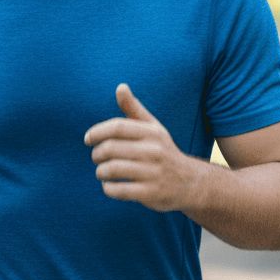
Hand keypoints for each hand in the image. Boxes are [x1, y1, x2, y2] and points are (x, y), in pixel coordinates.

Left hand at [84, 83, 198, 212]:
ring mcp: (153, 173)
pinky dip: (108, 188)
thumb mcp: (153, 128)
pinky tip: (110, 185)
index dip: (97, 132)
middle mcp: (154, 151)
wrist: (191, 182)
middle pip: (111, 148)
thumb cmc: (163, 151)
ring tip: (102, 172)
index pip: (117, 126)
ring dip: (100, 172)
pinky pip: (119, 190)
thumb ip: (133, 109)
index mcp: (152, 132)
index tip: (88, 139)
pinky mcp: (151, 193)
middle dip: (97, 154)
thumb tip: (120, 86)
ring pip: (112, 169)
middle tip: (96, 157)